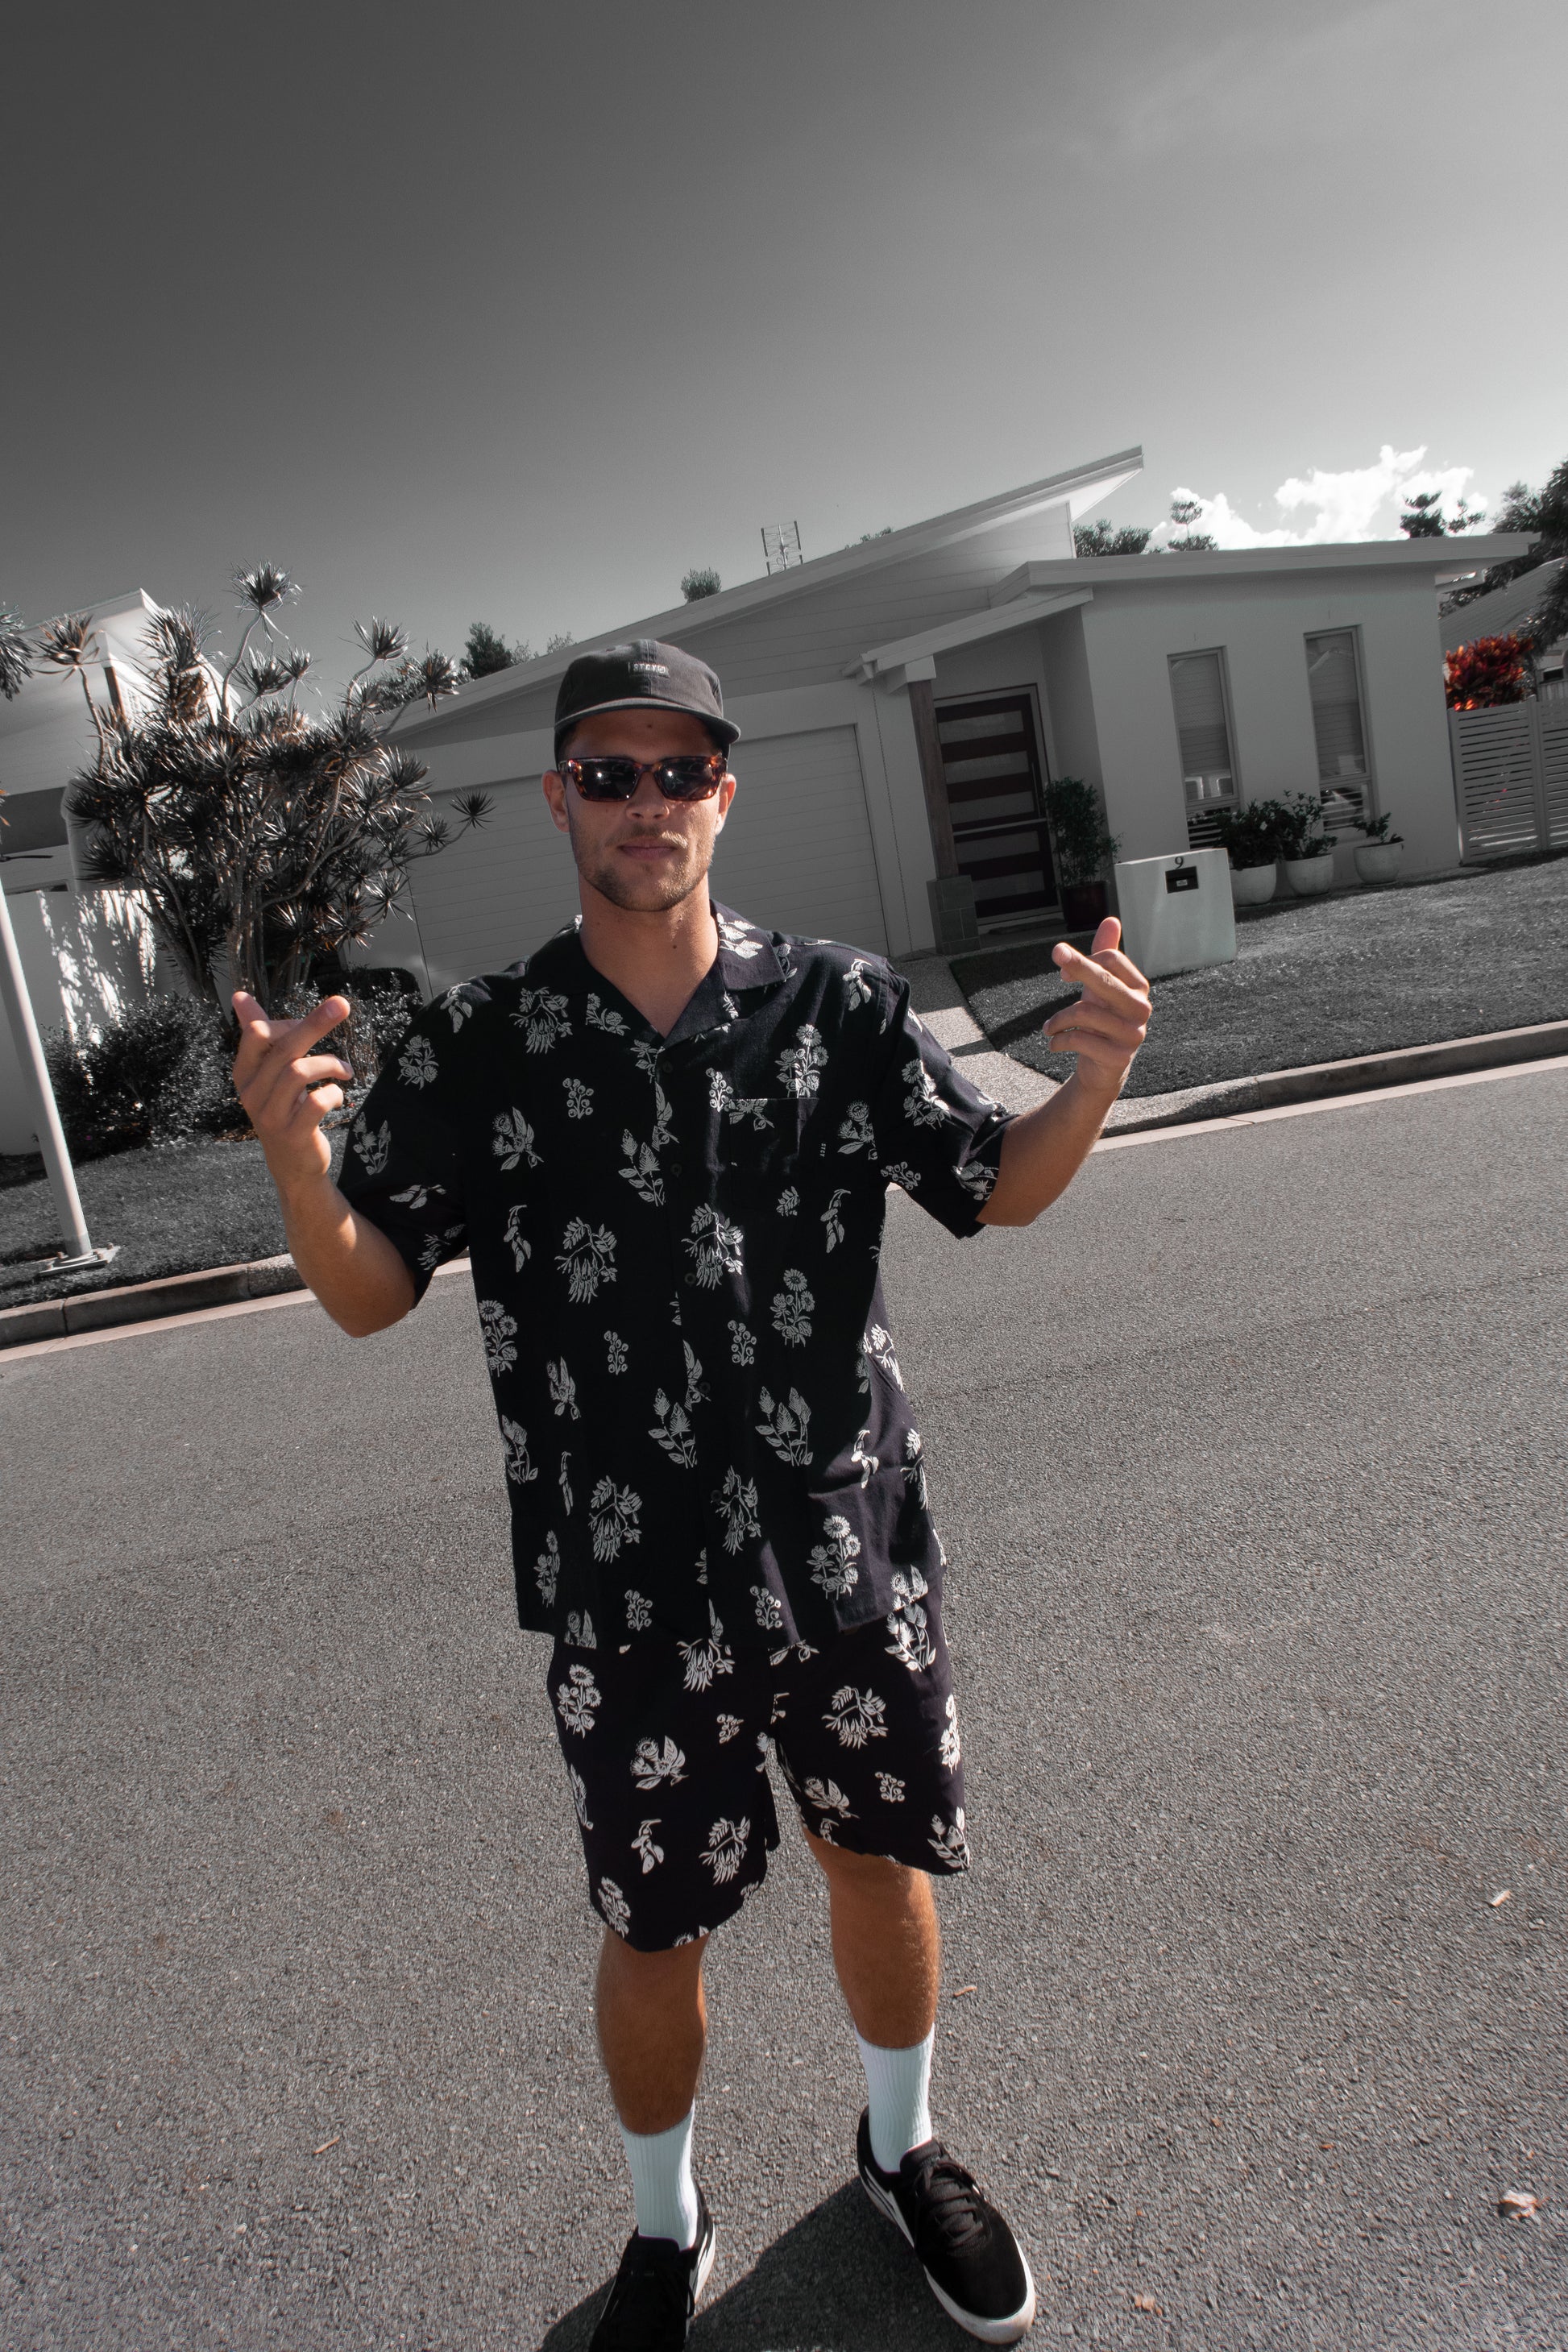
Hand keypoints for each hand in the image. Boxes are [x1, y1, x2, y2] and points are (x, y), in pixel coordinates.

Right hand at [231, 990, 354, 1189]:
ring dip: (330, 1063)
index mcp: (244, 1073)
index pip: (256, 1033)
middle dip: (316, 1023)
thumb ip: (258, 1035)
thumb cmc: (282, 1108)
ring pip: (300, 1070)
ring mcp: (270, 1115)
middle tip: (342, 1004)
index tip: (306, 1025)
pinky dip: (334, 1092)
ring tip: (345, 1070)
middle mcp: (252, 1092)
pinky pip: (317, 1101)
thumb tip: (239, 996)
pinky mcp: (293, 1133)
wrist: (292, 1163)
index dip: (286, 1021)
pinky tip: (338, 1096)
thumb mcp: (268, 1072)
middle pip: (284, 1047)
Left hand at [1041, 917, 1150, 1098]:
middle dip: (1077, 965)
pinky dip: (1059, 1041)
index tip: (1064, 973)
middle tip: (1056, 953)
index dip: (1084, 960)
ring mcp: (1132, 1034)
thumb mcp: (1102, 986)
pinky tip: (1054, 1043)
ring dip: (1057, 1020)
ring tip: (1049, 1027)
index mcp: (1138, 987)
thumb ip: (1105, 955)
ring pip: (1084, 1013)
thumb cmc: (1103, 1019)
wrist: (1105, 1067)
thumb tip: (1111, 919)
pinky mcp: (1118, 1057)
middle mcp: (1141, 1009)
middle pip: (1105, 980)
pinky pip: (1080, 1040)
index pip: (1112, 959)